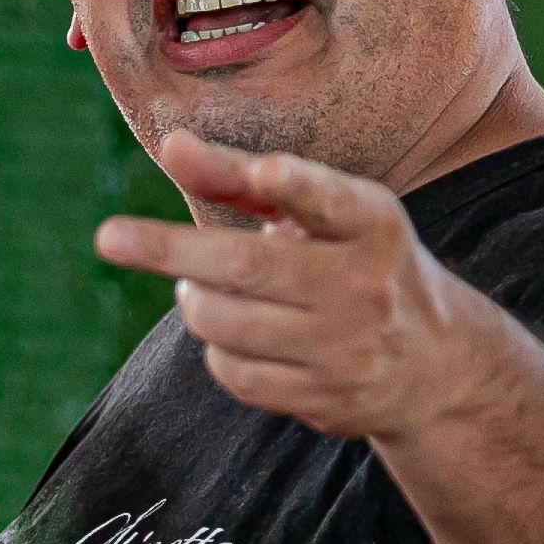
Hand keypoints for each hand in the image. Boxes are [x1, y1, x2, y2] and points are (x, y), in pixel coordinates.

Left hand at [93, 131, 498, 441]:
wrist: (434, 364)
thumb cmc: (352, 263)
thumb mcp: (320, 214)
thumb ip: (241, 178)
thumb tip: (171, 145)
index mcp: (372, 223)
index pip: (331, 200)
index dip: (295, 185)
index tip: (267, 170)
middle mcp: (366, 284)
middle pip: (249, 266)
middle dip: (170, 250)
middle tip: (110, 238)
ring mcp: (347, 347)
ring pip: (229, 324)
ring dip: (193, 302)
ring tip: (198, 287)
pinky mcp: (326, 398)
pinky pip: (236, 374)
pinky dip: (216, 350)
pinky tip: (234, 336)